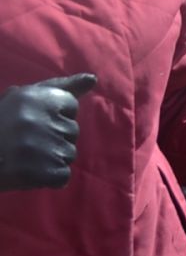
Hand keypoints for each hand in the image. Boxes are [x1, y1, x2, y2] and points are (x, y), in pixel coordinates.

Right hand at [0, 74, 95, 191]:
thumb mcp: (22, 97)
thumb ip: (60, 87)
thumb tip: (92, 78)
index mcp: (38, 98)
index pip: (70, 105)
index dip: (53, 115)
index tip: (30, 119)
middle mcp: (47, 121)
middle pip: (71, 130)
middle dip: (53, 136)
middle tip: (24, 140)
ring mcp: (50, 147)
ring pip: (69, 153)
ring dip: (51, 157)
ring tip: (24, 155)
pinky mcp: (50, 171)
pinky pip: (63, 175)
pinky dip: (48, 177)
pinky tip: (27, 171)